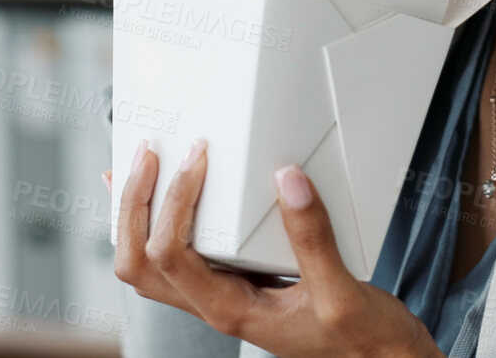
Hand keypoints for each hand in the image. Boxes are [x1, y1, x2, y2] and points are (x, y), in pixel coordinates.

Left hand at [105, 140, 444, 357]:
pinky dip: (157, 226)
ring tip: (133, 172)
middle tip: (147, 156)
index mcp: (232, 309)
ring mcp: (223, 297)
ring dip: (133, 219)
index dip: (174, 202)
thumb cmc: (362, 342)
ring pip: (149, 266)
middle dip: (133, 208)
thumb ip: (312, 238)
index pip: (172, 254)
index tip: (198, 160)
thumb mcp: (343, 291)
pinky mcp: (237, 286)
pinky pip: (177, 259)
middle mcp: (217, 306)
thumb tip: (287, 180)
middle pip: (139, 264)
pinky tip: (163, 200)